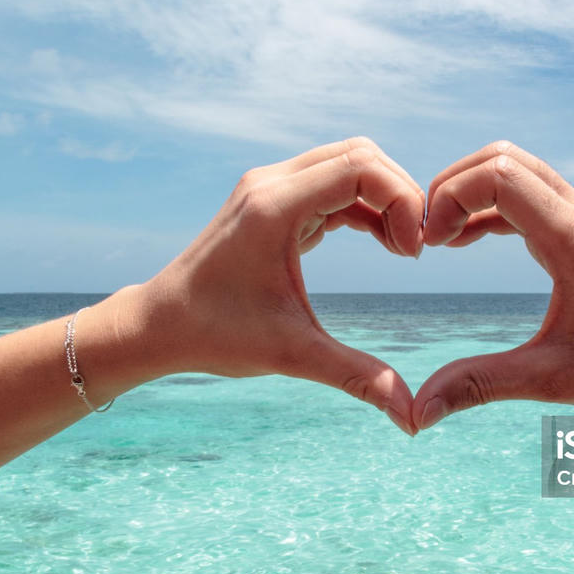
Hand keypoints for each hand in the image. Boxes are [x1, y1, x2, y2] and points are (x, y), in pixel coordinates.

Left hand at [124, 137, 424, 433]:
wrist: (159, 325)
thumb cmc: (215, 336)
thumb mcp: (292, 354)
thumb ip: (357, 377)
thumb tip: (412, 418)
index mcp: (274, 206)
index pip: (361, 167)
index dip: (401, 200)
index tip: (412, 252)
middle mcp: (271, 183)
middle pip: (361, 154)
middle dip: (400, 195)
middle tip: (413, 249)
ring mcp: (270, 187)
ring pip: (349, 164)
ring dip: (384, 198)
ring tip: (402, 249)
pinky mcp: (273, 200)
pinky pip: (333, 184)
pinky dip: (365, 206)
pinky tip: (382, 243)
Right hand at [411, 141, 573, 429]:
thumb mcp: (556, 381)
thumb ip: (483, 385)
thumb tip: (420, 411)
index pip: (498, 174)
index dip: (450, 197)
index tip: (431, 246)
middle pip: (501, 158)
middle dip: (452, 186)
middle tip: (426, 237)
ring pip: (516, 170)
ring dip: (471, 192)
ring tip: (440, 240)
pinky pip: (530, 196)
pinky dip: (491, 207)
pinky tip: (467, 241)